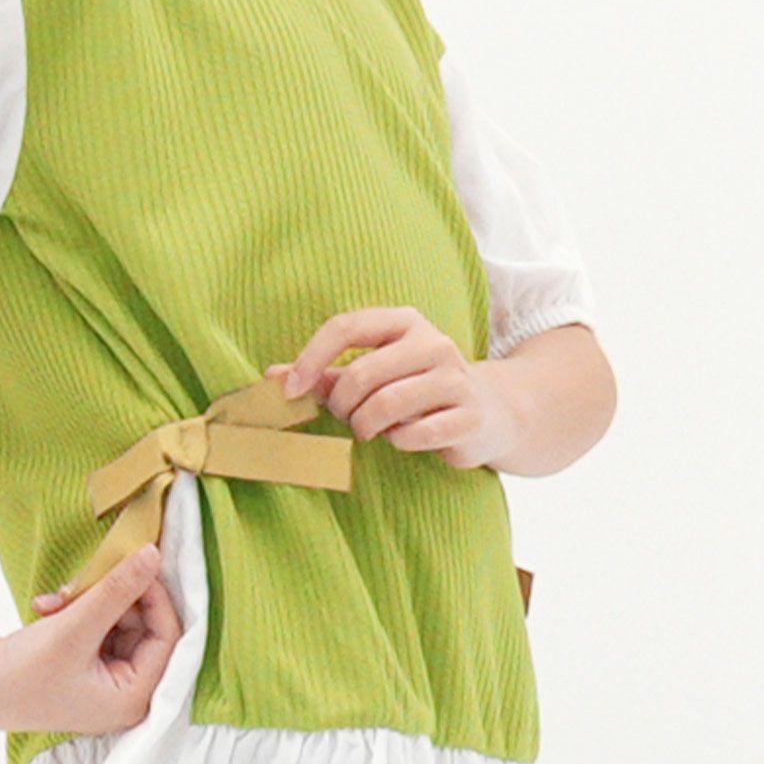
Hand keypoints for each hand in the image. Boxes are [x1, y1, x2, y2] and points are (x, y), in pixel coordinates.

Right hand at [0, 544, 182, 735]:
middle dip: (113, 599)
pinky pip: (99, 629)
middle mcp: (126, 697)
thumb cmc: (22, 671)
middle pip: (144, 628)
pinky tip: (48, 607)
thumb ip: (118, 589)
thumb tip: (154, 555)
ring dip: (91, 602)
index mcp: (134, 700)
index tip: (138, 564)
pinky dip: (79, 612)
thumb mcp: (76, 625)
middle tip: (84, 584)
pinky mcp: (87, 671)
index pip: (169, 639)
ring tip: (58, 598)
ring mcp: (105, 684)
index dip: (156, 597)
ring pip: (119, 624)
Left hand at [266, 306, 516, 471]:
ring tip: (372, 430)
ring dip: (367, 426)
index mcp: (404, 322)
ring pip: (386, 404)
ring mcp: (456, 377)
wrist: (490, 411)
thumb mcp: (375, 372)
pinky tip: (403, 438)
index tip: (290, 390)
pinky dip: (398, 442)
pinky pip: (415, 434)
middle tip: (347, 419)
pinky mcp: (469, 414)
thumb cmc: (418, 389)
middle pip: (362, 373)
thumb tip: (273, 376)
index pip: (346, 326)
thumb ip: (326, 374)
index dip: (311, 358)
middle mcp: (433, 342)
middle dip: (342, 405)